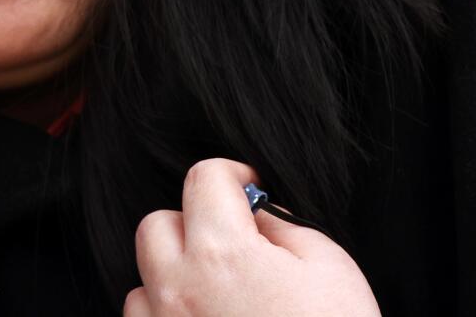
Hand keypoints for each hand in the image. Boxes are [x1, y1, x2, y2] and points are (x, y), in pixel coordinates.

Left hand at [124, 159, 378, 316]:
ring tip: (221, 299)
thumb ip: (285, 227)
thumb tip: (257, 214)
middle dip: (194, 225)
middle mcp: (179, 289)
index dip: (231, 177)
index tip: (248, 191)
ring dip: (175, 278)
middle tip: (234, 246)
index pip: (203, 178)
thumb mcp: (331, 269)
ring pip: (144, 280)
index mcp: (222, 254)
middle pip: (158, 226)